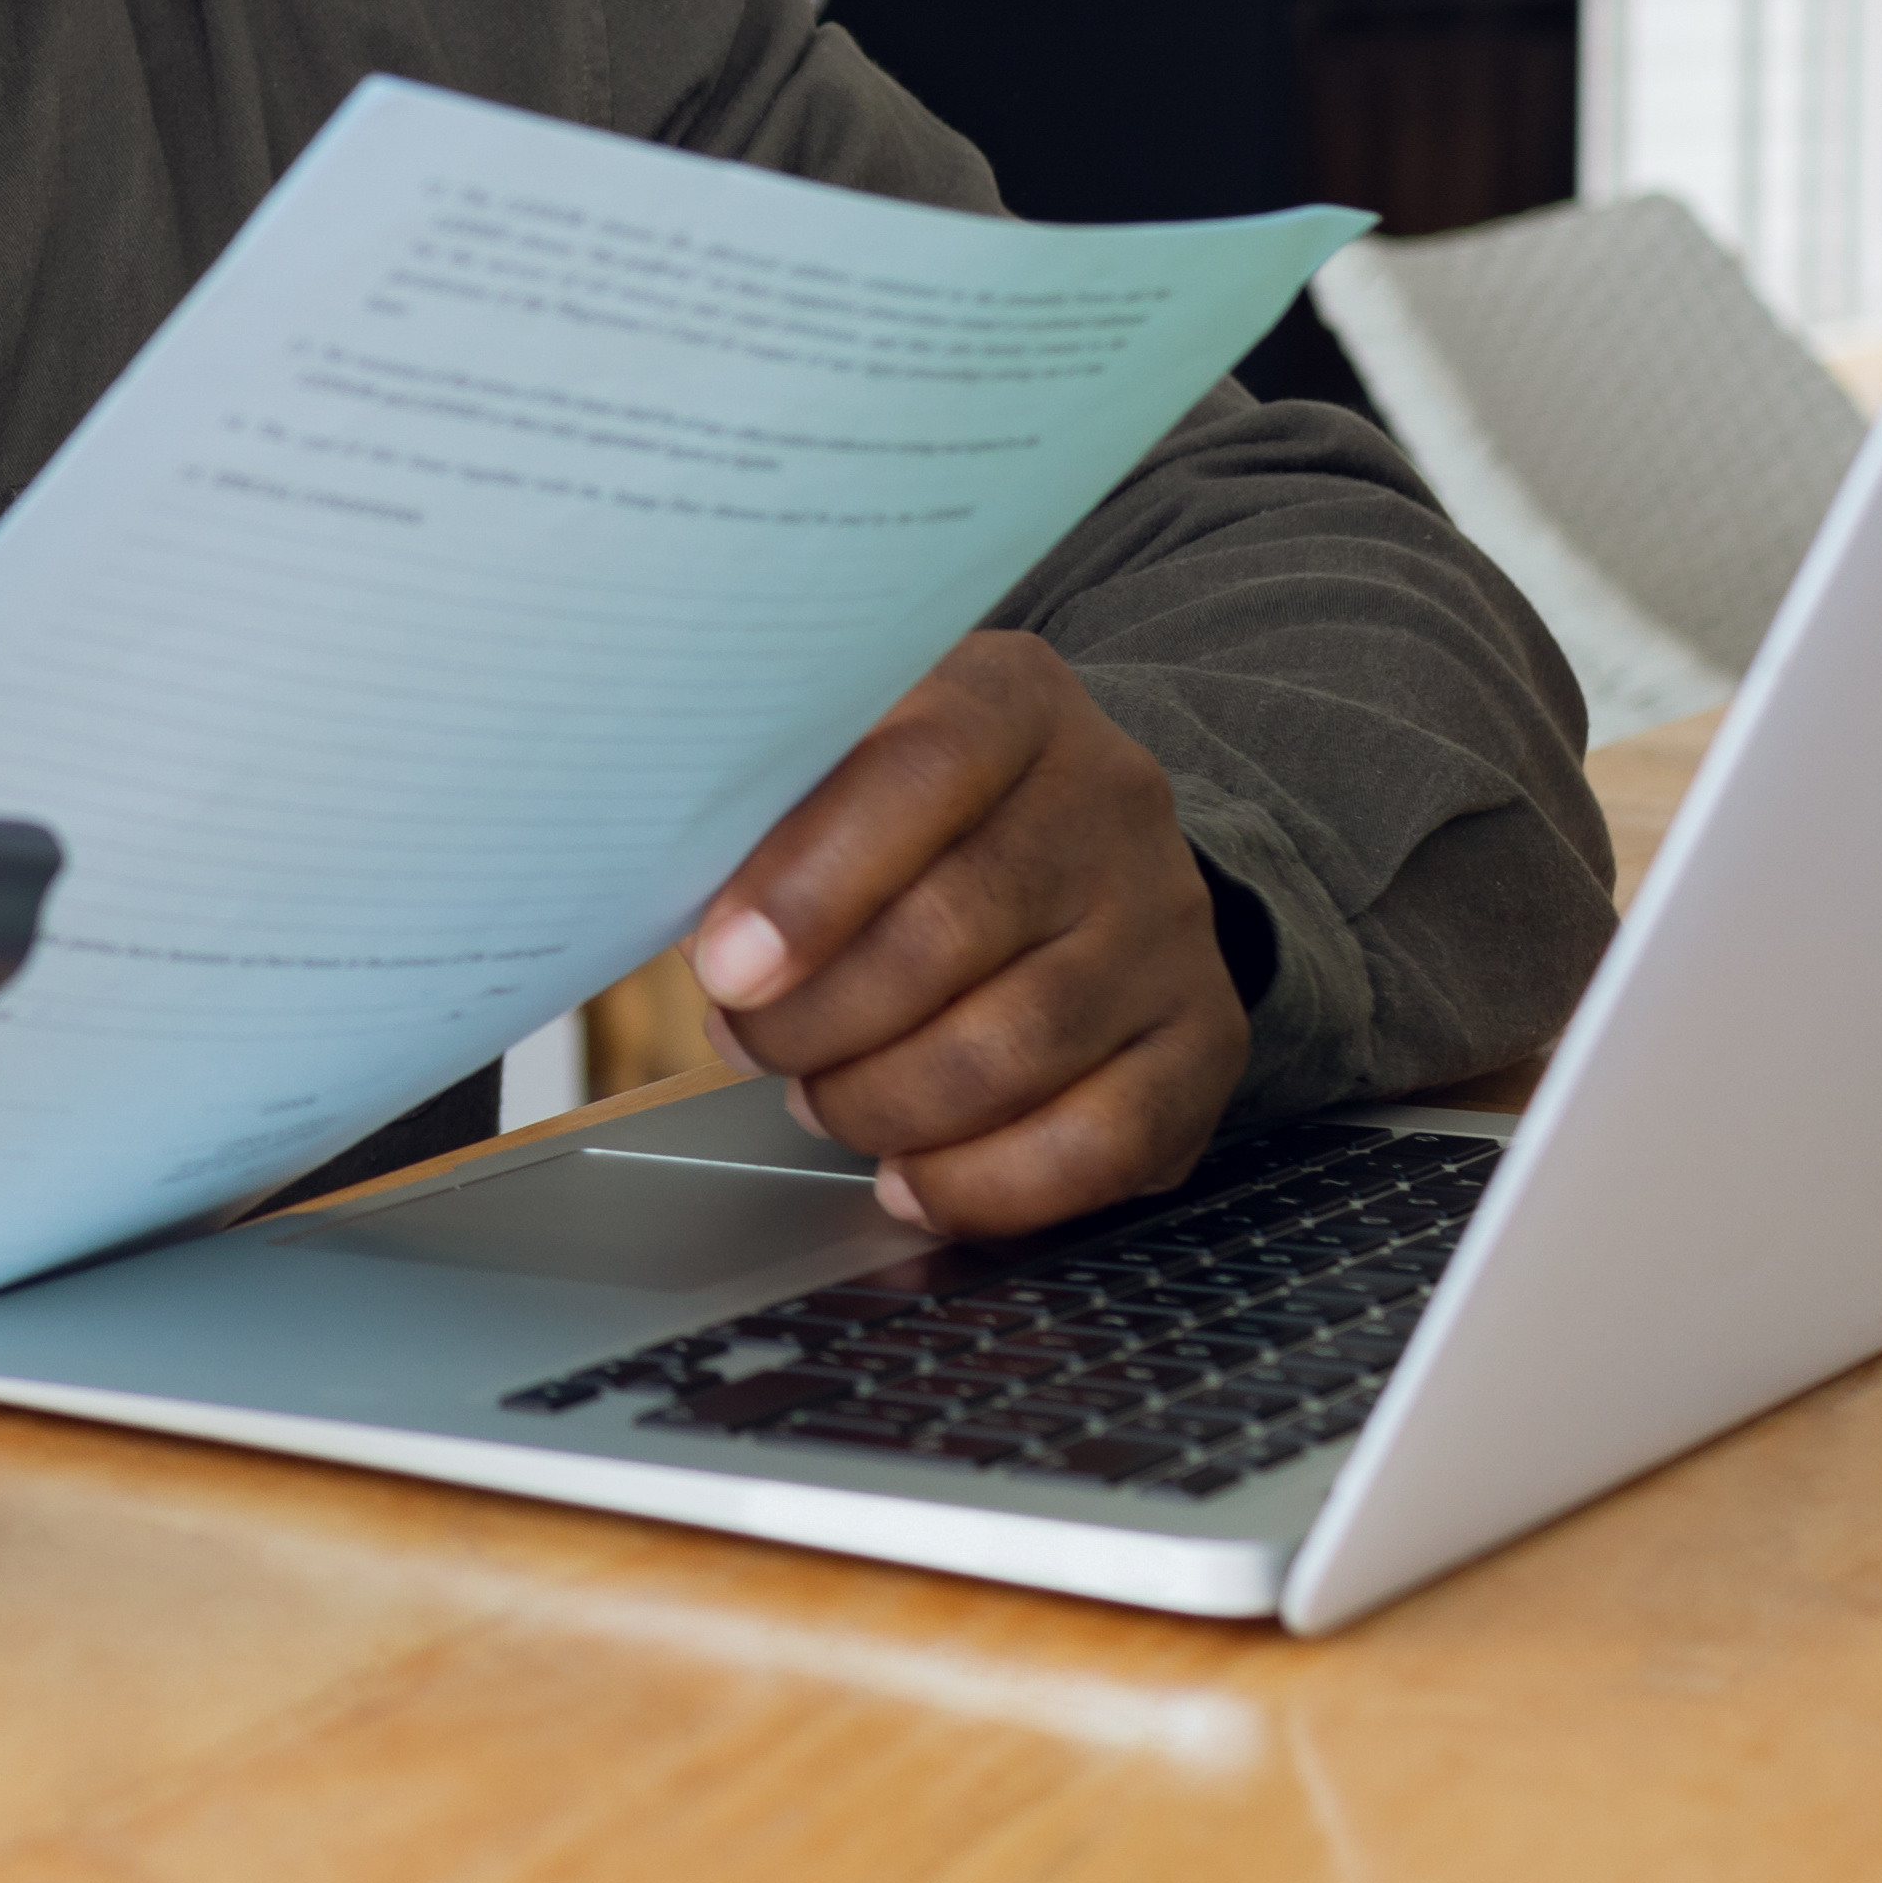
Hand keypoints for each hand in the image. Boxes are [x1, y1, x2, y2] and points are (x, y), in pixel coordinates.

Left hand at [685, 633, 1248, 1238]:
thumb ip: (763, 820)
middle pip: (956, 926)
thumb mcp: (835, 770)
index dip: (810, 882)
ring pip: (1017, 1044)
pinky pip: (1101, 1141)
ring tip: (818, 1096)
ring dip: (883, 1101)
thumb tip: (677, 929)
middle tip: (748, 1040)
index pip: (922, 769)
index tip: (721, 965)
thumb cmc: (903, 825)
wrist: (1075, 858)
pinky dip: (985, 1184)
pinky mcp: (1204, 1036)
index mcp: (1012, 698)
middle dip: (820, 1018)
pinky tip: (908, 1179)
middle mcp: (1112, 798)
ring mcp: (1169, 922)